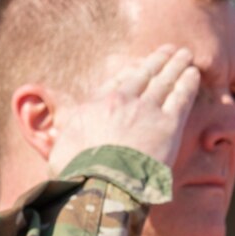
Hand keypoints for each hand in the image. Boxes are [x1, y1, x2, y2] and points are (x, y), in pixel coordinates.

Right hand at [46, 44, 199, 174]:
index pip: (117, 81)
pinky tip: (194, 74)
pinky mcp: (168, 126)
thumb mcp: (59, 143)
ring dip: (176, 65)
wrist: (102, 185)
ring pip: (164, 81)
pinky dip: (188, 83)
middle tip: (169, 50)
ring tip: (185, 55)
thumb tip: (40, 114)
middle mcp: (123, 102)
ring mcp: (147, 111)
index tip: (138, 65)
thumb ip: (60, 126)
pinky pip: (181, 97)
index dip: (130, 71)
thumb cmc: (77, 170)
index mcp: (97, 104)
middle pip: (143, 74)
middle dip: (157, 60)